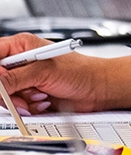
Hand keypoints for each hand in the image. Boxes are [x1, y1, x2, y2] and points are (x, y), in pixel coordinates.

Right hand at [0, 33, 130, 113]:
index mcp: (21, 46)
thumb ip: (15, 78)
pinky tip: (43, 103)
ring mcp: (25, 80)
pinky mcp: (30, 96)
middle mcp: (20, 62)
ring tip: (40, 97)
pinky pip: (16, 107)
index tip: (1, 83)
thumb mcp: (44, 72)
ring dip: (21, 102)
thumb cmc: (81, 72)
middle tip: (23, 95)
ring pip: (4, 96)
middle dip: (7, 92)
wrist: (98, 90)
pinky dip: (29, 109)